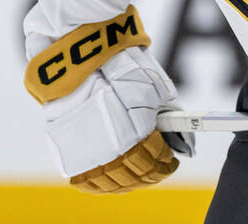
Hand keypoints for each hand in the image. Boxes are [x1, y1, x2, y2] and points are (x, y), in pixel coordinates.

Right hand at [37, 45, 193, 192]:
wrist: (76, 63)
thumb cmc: (117, 70)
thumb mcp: (153, 89)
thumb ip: (166, 116)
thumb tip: (181, 136)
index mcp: (135, 136)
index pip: (155, 162)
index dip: (165, 163)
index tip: (170, 161)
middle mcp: (111, 152)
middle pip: (135, 176)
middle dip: (150, 173)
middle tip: (156, 168)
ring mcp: (86, 156)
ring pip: (111, 183)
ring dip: (126, 181)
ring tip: (134, 173)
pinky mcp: (66, 155)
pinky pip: (85, 180)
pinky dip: (99, 183)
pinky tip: (108, 177)